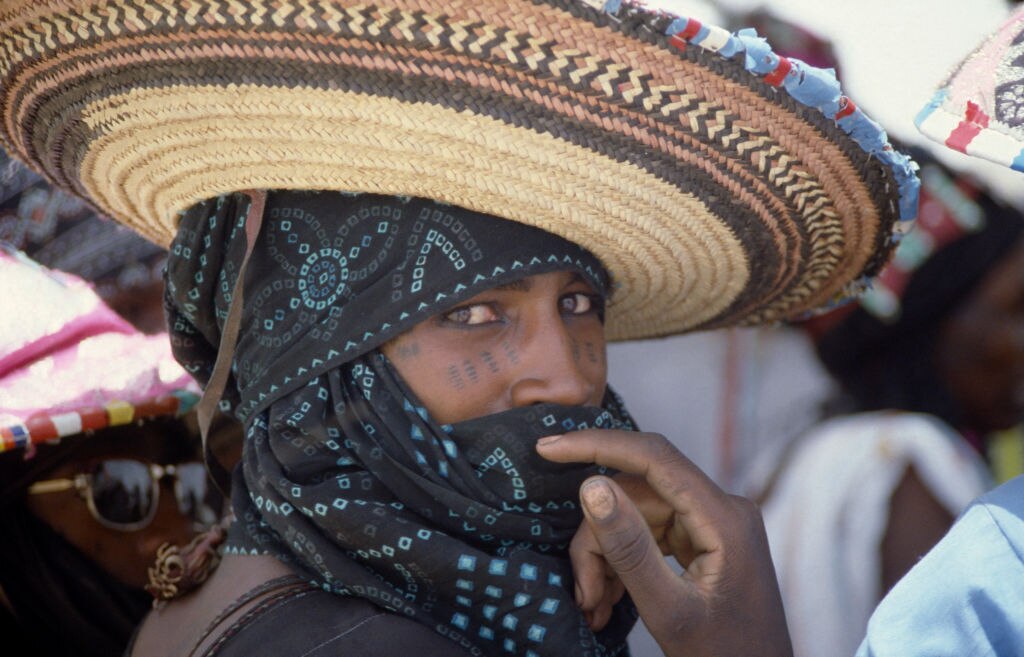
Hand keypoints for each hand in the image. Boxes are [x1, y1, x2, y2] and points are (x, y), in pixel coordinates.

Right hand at [537, 429, 792, 656]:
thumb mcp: (669, 610)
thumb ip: (629, 548)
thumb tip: (591, 485)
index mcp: (724, 516)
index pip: (654, 456)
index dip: (598, 445)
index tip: (548, 447)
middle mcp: (722, 508)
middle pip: (637, 495)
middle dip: (599, 536)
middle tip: (583, 591)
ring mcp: (713, 524)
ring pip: (637, 516)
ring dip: (607, 556)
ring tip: (594, 604)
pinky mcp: (703, 541)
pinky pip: (649, 535)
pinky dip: (623, 563)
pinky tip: (609, 598)